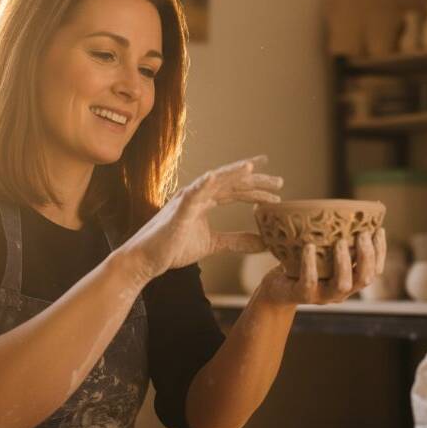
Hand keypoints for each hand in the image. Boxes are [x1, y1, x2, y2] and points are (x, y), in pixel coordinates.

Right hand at [119, 155, 283, 285]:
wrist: (146, 260)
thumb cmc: (173, 249)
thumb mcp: (212, 245)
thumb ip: (235, 241)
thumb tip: (262, 243)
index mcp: (205, 201)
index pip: (235, 190)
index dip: (255, 186)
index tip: (276, 185)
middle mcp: (198, 194)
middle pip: (231, 183)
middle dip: (255, 180)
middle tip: (280, 182)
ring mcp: (187, 199)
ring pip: (215, 181)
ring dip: (235, 174)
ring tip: (255, 168)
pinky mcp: (178, 209)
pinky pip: (193, 192)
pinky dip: (205, 182)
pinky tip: (218, 175)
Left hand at [257, 228, 386, 306]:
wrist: (277, 288)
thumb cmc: (301, 265)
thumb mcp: (321, 253)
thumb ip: (334, 239)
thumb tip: (346, 207)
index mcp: (350, 279)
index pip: (374, 270)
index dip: (380, 251)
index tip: (379, 230)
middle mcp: (340, 291)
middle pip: (364, 279)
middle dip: (366, 256)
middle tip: (362, 234)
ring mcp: (322, 296)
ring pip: (342, 285)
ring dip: (344, 263)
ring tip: (341, 242)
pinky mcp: (303, 295)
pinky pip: (309, 282)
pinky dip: (310, 264)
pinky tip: (309, 247)